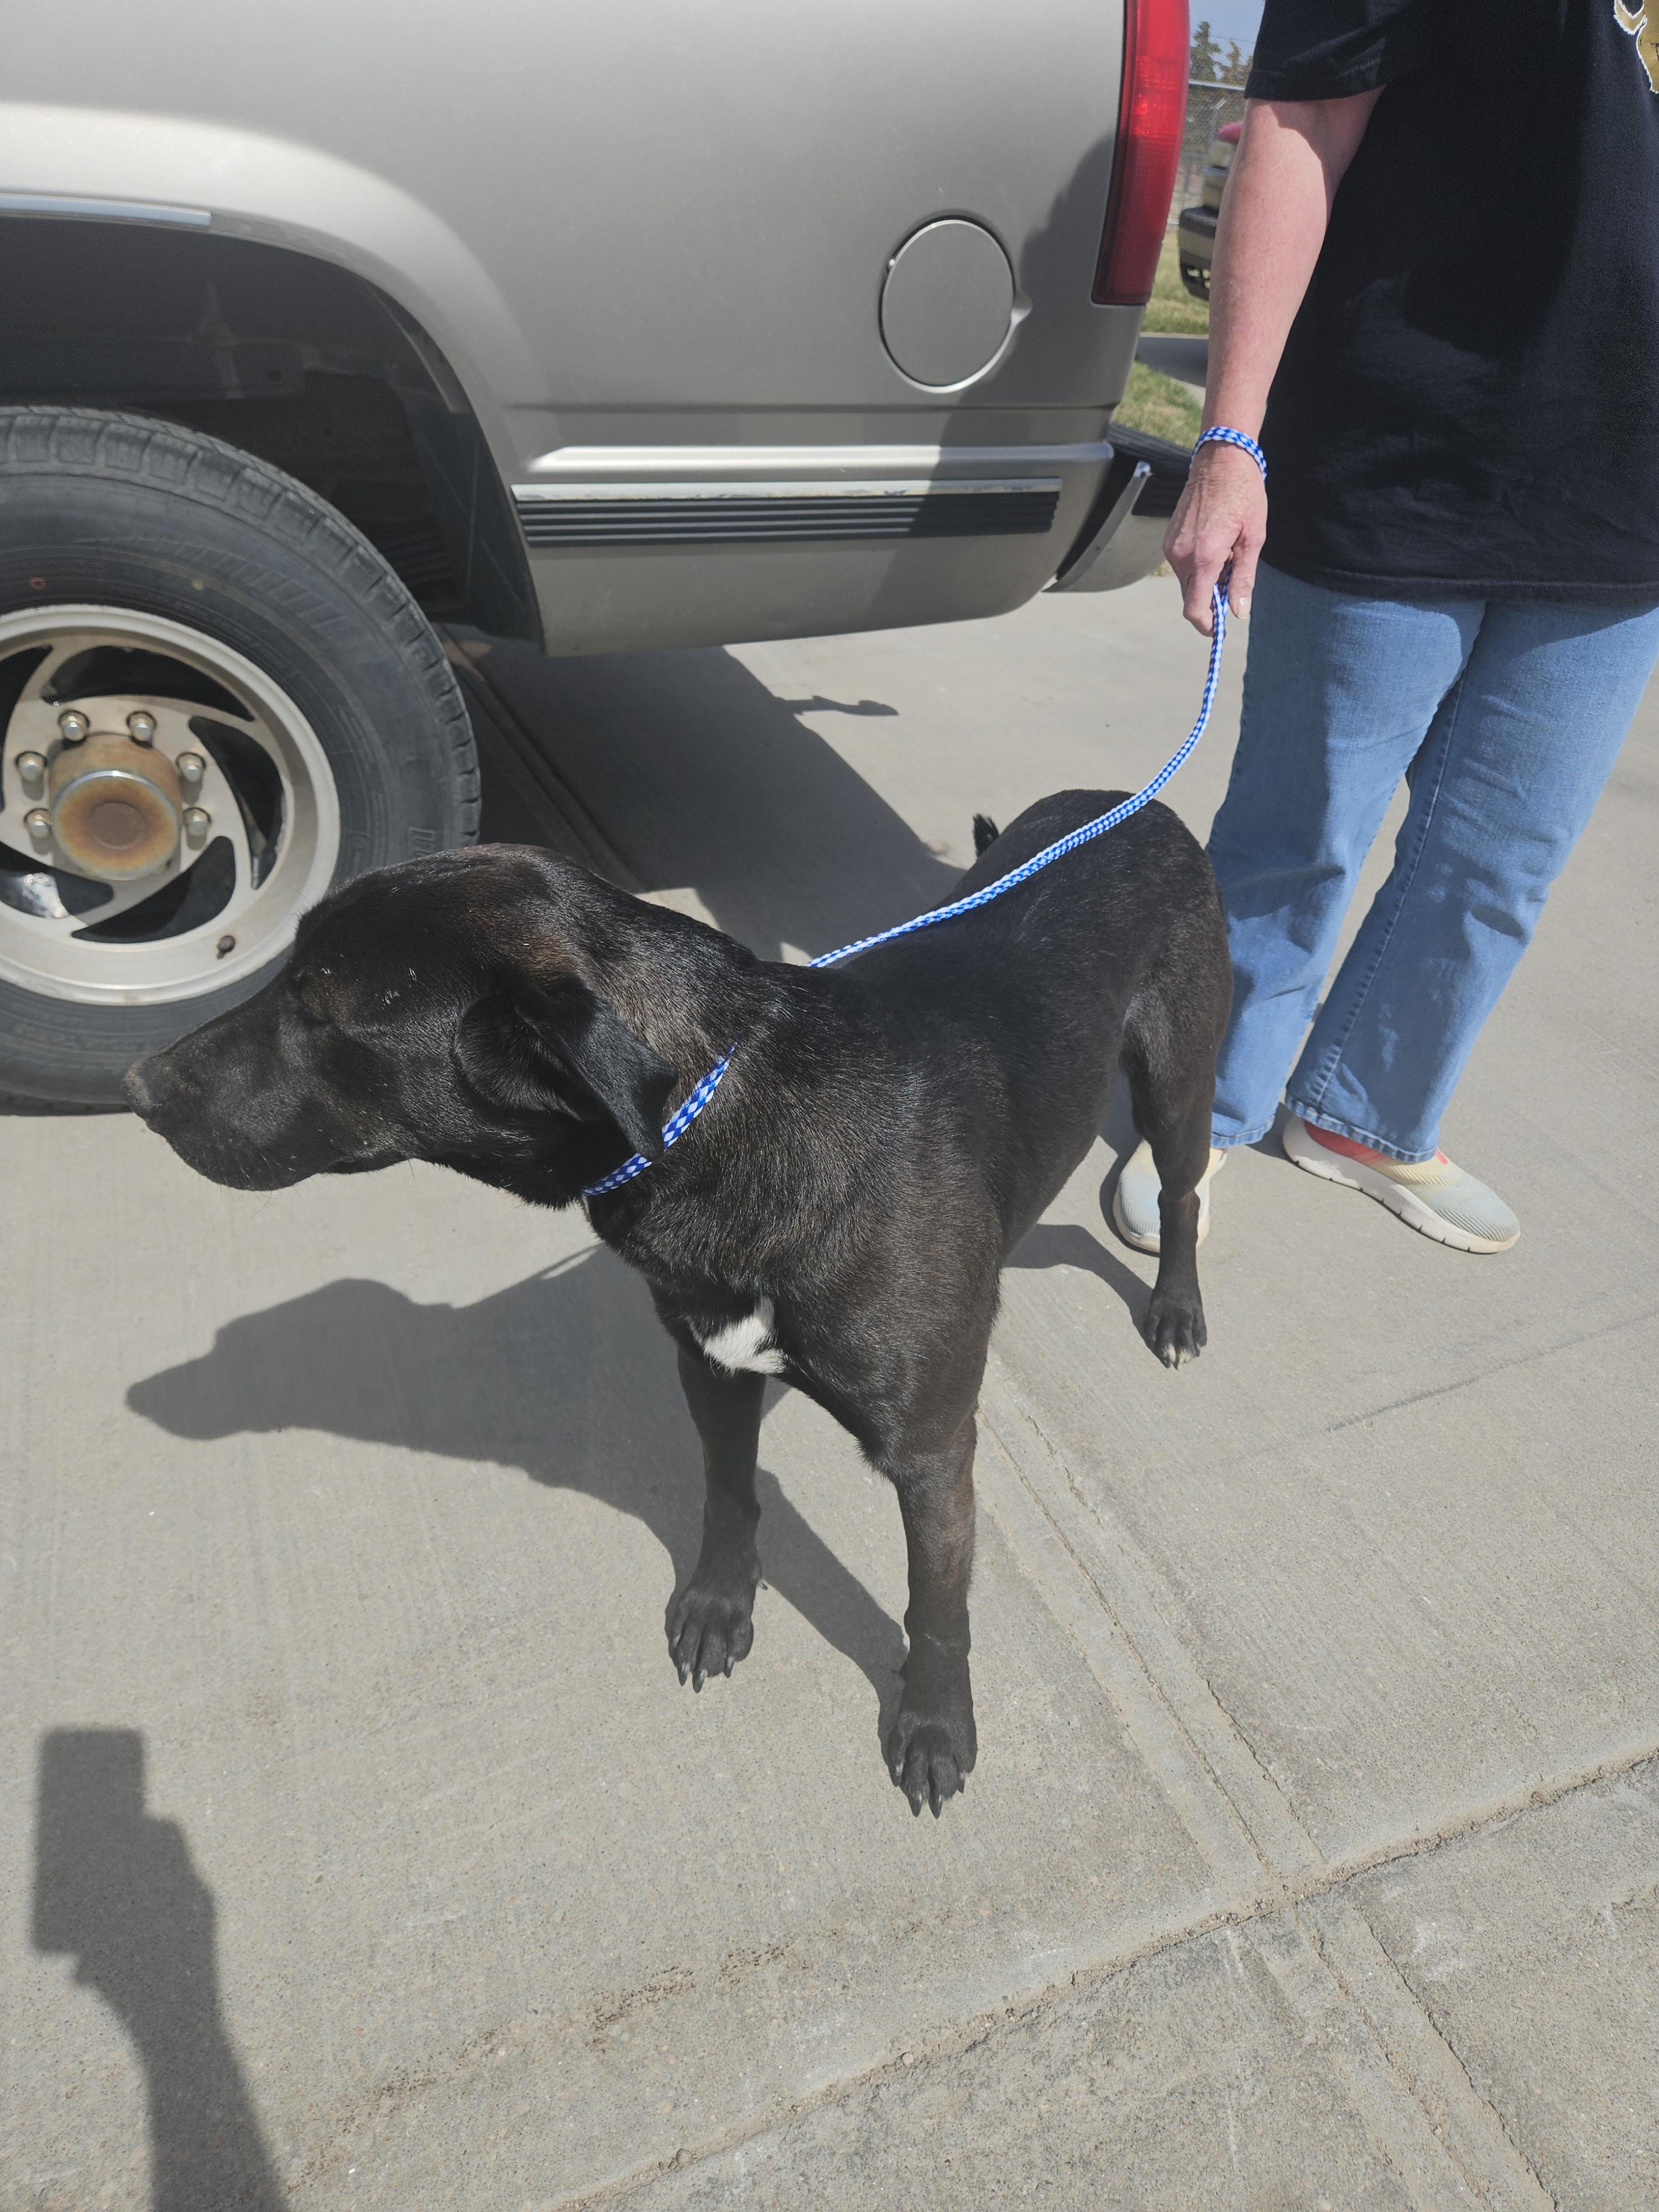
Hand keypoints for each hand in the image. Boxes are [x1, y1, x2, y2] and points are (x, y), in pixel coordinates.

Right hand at [1163, 442, 1267, 634]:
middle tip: (1233, 580)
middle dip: (1210, 599)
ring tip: (1227, 552)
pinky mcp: (1169, 539)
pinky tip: (1215, 543)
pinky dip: (1198, 565)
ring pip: (1187, 581)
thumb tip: (1238, 612)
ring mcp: (1171, 547)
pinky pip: (1182, 565)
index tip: (1218, 630)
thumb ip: (1243, 579)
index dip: (1207, 625)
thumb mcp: (1253, 539)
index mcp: (1203, 558)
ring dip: (1206, 579)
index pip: (1195, 609)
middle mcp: (1181, 556)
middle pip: (1191, 597)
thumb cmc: (1243, 496)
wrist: (1221, 461)